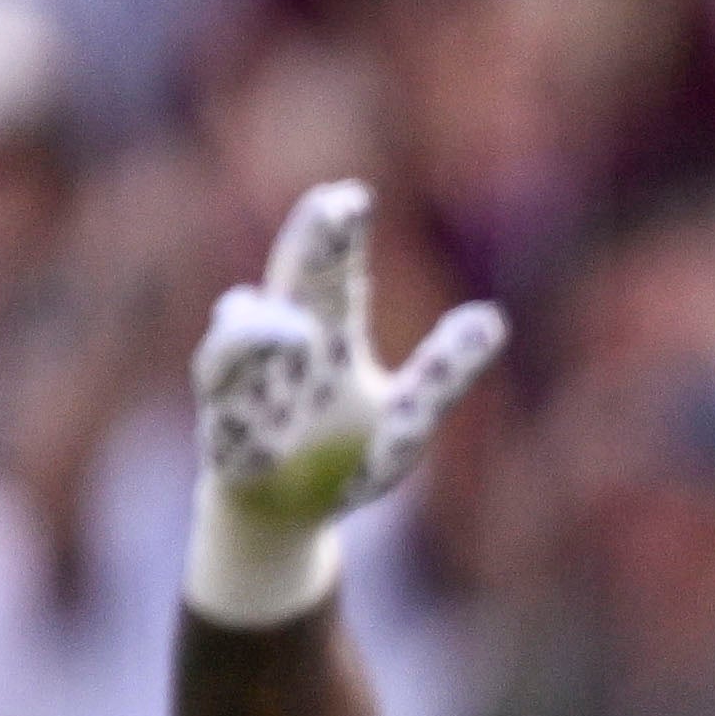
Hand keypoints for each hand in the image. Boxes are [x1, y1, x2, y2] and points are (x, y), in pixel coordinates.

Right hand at [188, 181, 503, 627]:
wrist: (292, 517)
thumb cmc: (348, 461)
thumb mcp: (409, 420)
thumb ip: (443, 372)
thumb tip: (492, 317)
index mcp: (330, 337)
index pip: (336, 275)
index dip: (340, 237)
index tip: (353, 198)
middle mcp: (286, 347)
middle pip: (293, 283)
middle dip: (308, 248)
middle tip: (328, 206)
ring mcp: (251, 379)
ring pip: (246, 331)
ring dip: (267, 324)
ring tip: (297, 325)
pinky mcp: (225, 419)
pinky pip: (221, 383)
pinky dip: (236, 370)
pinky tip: (253, 368)